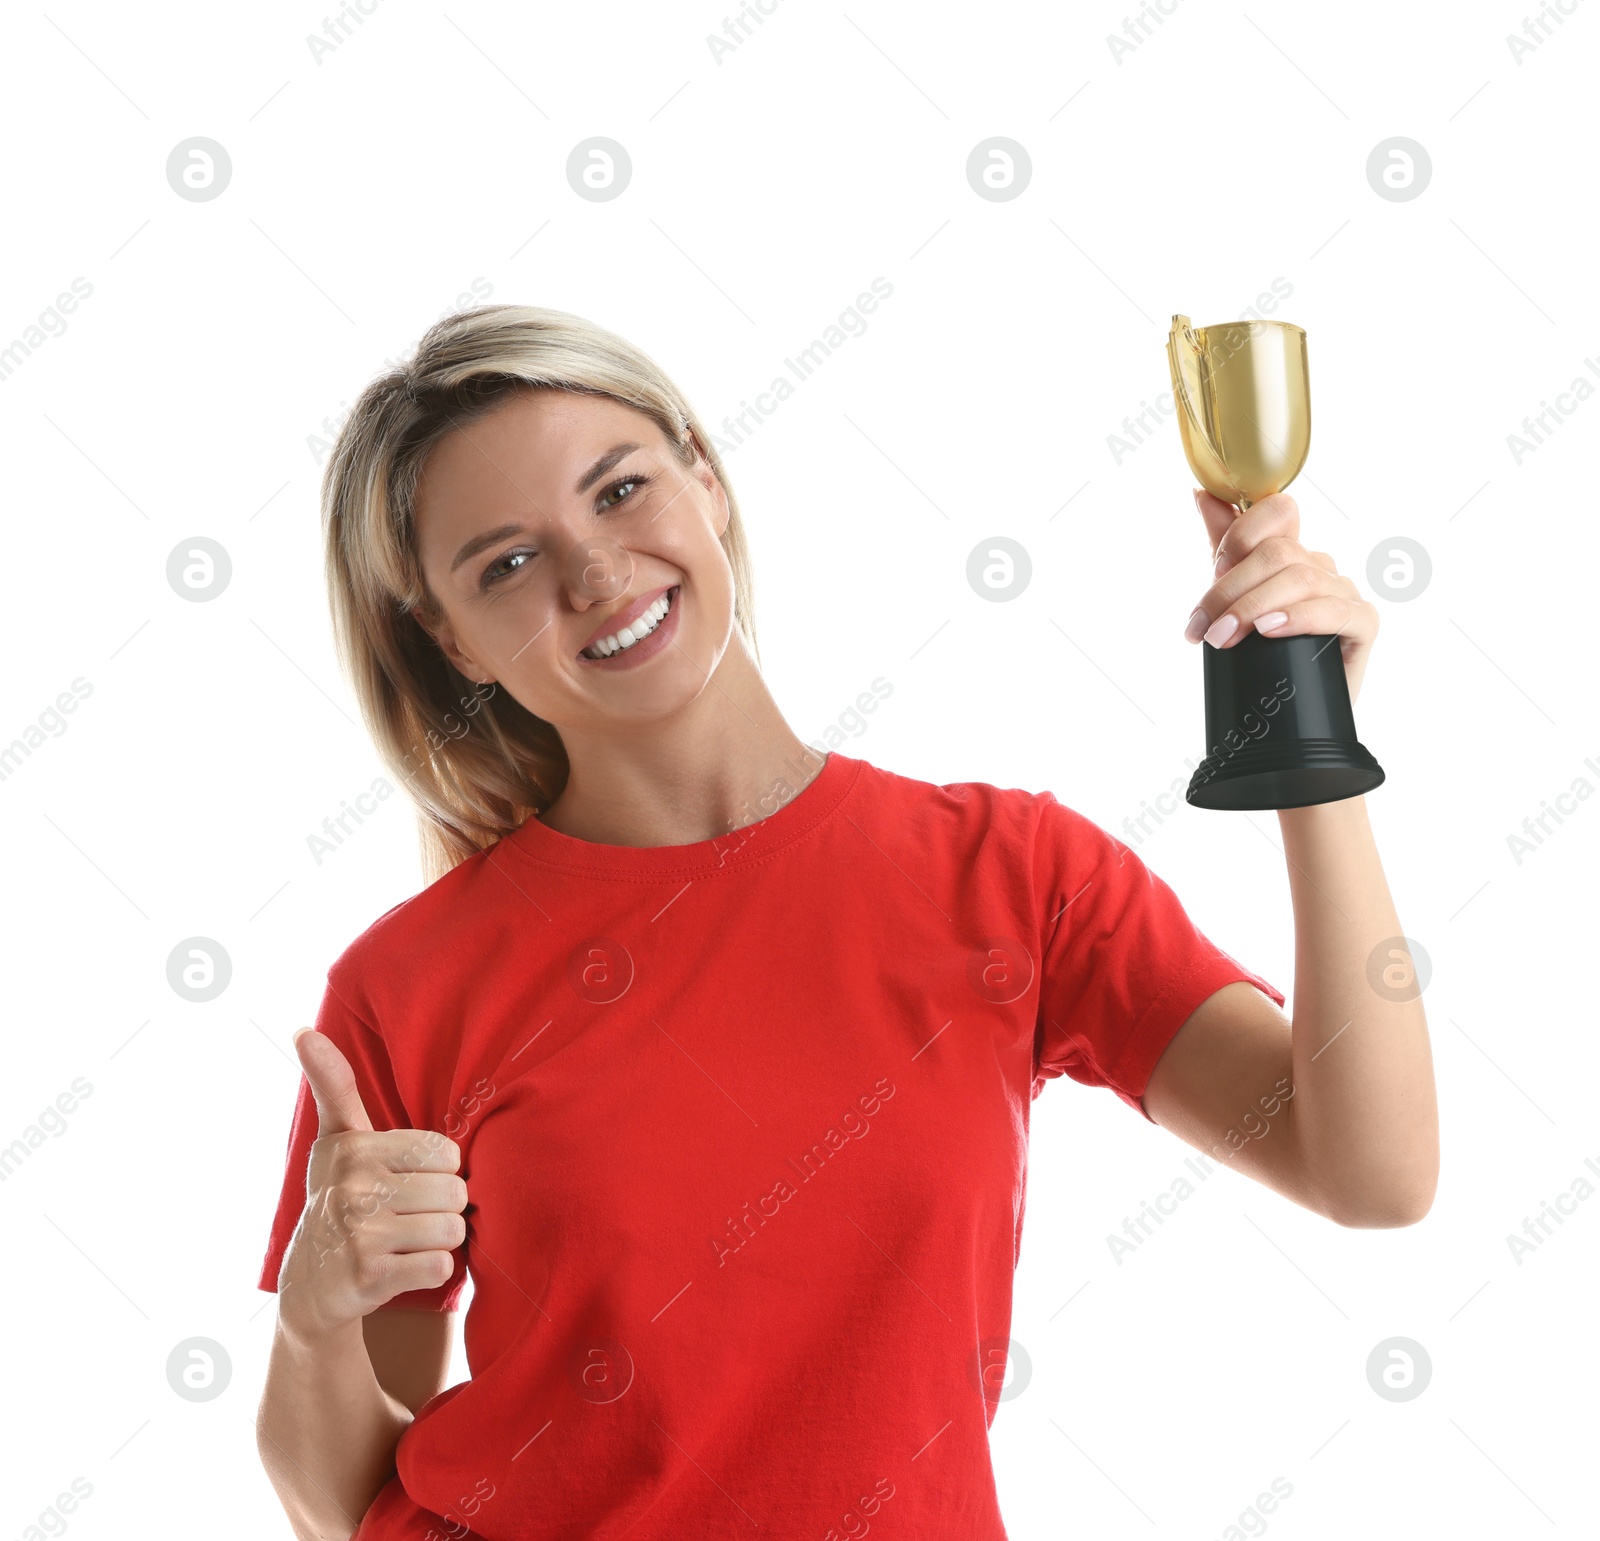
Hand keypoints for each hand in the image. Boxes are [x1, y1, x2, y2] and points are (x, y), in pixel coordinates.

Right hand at [275, 1028, 467, 1340]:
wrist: (311, 1285)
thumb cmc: (339, 1197)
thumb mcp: (336, 1139)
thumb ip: (333, 1084)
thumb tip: (303, 1029)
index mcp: (355, 1148)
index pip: (447, 1152)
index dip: (437, 1171)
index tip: (404, 1179)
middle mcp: (352, 1187)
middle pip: (455, 1192)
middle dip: (441, 1207)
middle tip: (405, 1215)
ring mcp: (359, 1235)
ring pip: (452, 1229)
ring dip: (438, 1240)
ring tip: (404, 1240)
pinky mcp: (368, 1278)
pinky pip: (440, 1266)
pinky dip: (431, 1270)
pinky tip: (400, 1267)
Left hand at [1184, 489, 1378, 706]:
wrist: (1294, 712)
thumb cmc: (1264, 652)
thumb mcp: (1235, 596)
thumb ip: (1225, 545)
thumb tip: (1202, 493)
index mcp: (1291, 553)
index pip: (1277, 511)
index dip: (1241, 535)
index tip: (1213, 571)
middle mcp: (1320, 566)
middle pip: (1277, 553)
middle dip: (1229, 589)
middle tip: (1202, 627)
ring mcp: (1344, 593)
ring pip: (1299, 579)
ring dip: (1252, 608)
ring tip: (1224, 637)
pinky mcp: (1363, 624)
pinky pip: (1334, 610)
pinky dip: (1298, 618)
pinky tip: (1271, 630)